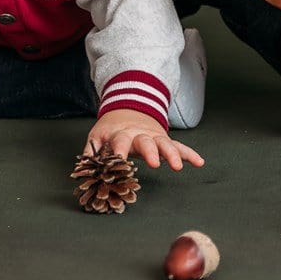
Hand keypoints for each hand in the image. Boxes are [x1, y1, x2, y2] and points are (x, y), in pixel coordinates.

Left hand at [87, 108, 204, 170]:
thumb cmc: (110, 129)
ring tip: (178, 166)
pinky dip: (189, 153)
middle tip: (155, 164)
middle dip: (150, 152)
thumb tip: (81, 173)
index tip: (119, 164)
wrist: (128, 106)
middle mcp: (138, 133)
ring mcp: (153, 136)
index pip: (119, 142)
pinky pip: (179, 146)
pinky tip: (199, 162)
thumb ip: (90, 154)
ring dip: (172, 154)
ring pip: (165, 143)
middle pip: (145, 141)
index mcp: (120, 133)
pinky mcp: (164, 139)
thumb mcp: (97, 137)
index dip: (119, 153)